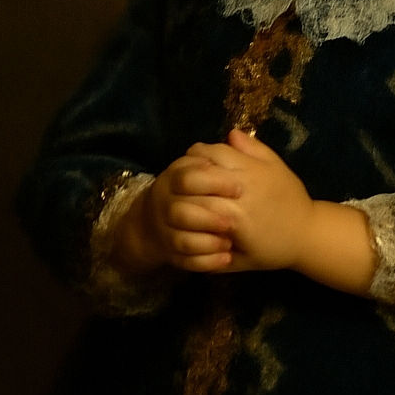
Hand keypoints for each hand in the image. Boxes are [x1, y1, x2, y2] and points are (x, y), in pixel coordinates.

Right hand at [110, 152, 240, 274]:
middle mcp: (165, 203)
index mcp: (177, 176)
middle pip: (181, 211)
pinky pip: (184, 261)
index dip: (212, 182)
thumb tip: (234, 133)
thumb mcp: (209, 165)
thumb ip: (226, 151)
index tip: (239, 189)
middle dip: (209, 217)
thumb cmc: (194, 188)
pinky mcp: (170, 254)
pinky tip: (226, 259)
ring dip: (207, 241)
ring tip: (230, 242)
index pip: (188, 177)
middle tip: (234, 221)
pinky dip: (205, 261)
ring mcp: (165, 231)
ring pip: (181, 239)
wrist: (155, 222)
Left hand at [187, 130, 315, 273]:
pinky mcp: (230, 237)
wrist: (305, 235)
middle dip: (183, 176)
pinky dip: (192, 223)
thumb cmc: (291, 198)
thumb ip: (254, 149)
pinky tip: (190, 222)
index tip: (193, 159)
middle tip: (178, 181)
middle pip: (198, 175)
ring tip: (181, 201)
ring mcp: (233, 215)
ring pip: (195, 202)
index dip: (197, 154)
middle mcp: (240, 189)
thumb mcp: (277, 167)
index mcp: (251, 169)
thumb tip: (231, 133)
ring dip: (184, 200)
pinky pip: (201, 226)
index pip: (212, 153)